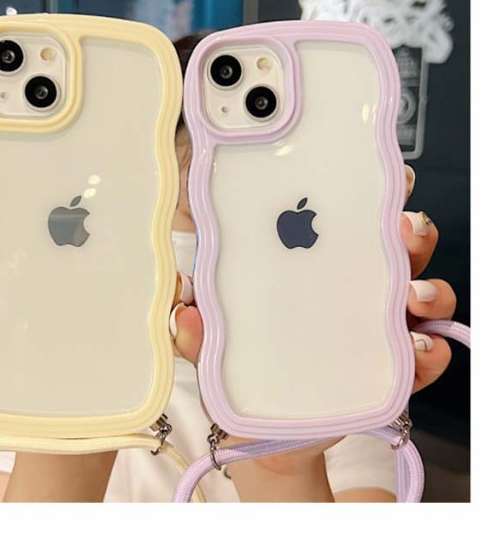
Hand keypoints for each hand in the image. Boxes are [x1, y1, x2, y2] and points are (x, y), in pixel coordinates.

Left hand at [170, 164, 454, 470]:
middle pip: (393, 250)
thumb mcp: (212, 347)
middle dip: (408, 231)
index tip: (380, 179)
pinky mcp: (390, 374)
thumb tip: (184, 306)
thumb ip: (196, 330)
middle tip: (403, 226)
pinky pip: (423, 358)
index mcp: (309, 271)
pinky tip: (422, 348)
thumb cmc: (241, 374)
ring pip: (419, 295)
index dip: (366, 197)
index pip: (342, 224)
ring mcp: (374, 331)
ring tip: (412, 294)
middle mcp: (350, 291)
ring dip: (427, 288)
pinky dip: (431, 352)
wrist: (264, 437)